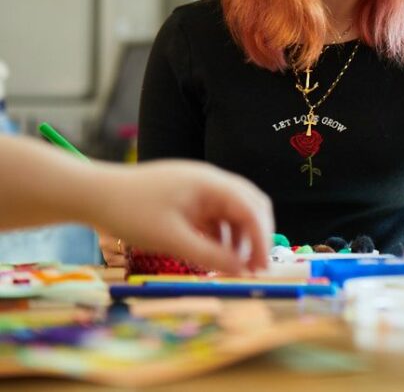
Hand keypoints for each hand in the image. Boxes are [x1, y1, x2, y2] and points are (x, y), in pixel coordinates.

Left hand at [88, 162, 274, 273]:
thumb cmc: (130, 212)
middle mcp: (212, 182)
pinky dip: (221, 236)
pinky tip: (213, 255)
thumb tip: (241, 271)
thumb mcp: (171, 239)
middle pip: (251, 206)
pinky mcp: (189, 199)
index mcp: (211, 183)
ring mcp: (200, 189)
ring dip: (239, 238)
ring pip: (234, 213)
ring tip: (234, 266)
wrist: (92, 194)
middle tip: (255, 268)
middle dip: (257, 237)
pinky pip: (216, 217)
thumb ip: (209, 254)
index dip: (262, 239)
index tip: (261, 268)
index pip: (252, 208)